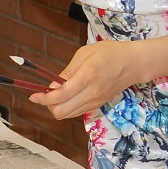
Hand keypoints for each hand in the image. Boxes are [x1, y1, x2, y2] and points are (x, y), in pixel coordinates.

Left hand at [33, 40, 147, 118]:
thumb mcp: (85, 53)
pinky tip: (67, 96)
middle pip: (61, 112)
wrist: (134, 64)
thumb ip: (67, 71)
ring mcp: (95, 102)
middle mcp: (91, 93)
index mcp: (87, 76)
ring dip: (56, 107)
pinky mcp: (98, 106)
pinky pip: (76, 112)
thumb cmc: (109, 53)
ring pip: (67, 115)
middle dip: (48, 105)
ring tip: (56, 94)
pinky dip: (67, 107)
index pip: (60, 95)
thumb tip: (52, 87)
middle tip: (44, 94)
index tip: (34, 95)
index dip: (43, 98)